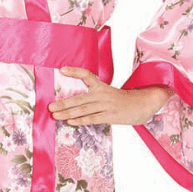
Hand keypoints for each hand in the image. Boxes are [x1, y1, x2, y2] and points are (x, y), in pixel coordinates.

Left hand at [48, 66, 173, 125]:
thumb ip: (94, 96)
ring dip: (67, 113)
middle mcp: (102, 94)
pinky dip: (80, 120)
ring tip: (55, 116)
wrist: (143, 105)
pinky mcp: (110, 115)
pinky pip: (92, 118)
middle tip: (50, 107)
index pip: (86, 75)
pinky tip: (70, 122)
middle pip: (79, 98)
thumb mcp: (109, 93)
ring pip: (83, 109)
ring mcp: (106, 105)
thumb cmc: (122, 101)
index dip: (74, 71)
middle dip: (63, 103)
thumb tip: (74, 104)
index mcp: (102, 86)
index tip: (62, 69)